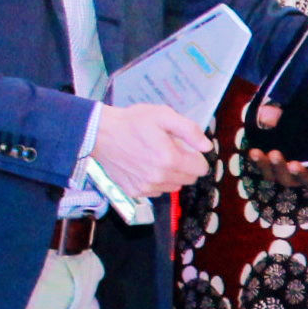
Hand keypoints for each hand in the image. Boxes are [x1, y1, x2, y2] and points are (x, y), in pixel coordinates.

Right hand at [90, 102, 211, 199]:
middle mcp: (160, 178)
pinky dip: (156, 181)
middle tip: (170, 150)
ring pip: (174, 186)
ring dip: (172, 174)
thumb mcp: (164, 115)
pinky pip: (157, 191)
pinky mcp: (135, 192)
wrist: (100, 134)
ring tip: (156, 157)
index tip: (186, 148)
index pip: (201, 169)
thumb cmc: (132, 122)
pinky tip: (145, 166)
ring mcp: (147, 187)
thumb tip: (207, 147)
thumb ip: (190, 131)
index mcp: (170, 160)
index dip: (196, 157)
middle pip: (189, 179)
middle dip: (185, 166)